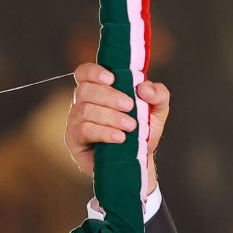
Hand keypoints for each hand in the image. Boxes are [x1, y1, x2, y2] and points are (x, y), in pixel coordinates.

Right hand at [65, 62, 169, 194]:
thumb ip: (158, 94)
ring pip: (85, 110)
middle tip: (130, 106)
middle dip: (110, 96)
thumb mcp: (158, 110)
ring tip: (131, 126)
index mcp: (99, 90)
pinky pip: (83, 130)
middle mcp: (83, 103)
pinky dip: (104, 132)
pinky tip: (120, 138)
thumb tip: (143, 87)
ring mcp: (76, 121)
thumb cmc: (143, 131)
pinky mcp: (74, 140)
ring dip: (111, 116)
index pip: (84, 73)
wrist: (139, 160)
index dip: (94, 72)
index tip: (113, 79)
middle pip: (85, 90)